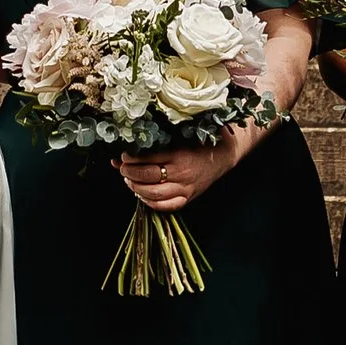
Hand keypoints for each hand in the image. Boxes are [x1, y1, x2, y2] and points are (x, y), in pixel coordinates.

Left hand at [117, 129, 253, 214]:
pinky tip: (142, 194)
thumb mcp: (179, 138)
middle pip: (147, 176)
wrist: (222, 155)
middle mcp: (181, 173)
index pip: (148, 158)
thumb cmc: (198, 143)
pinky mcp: (187, 198)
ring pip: (153, 194)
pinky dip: (149, 202)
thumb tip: (130, 145)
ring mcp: (184, 188)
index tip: (123, 155)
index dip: (130, 158)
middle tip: (123, 168)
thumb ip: (157, 142)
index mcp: (179, 154)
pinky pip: (165, 206)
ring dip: (135, 187)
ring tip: (129, 180)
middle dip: (129, 173)